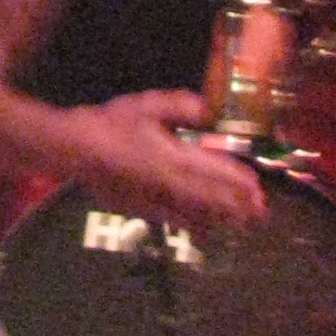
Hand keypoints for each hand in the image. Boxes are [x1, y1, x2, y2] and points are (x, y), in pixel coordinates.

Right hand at [71, 92, 268, 232]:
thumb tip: (206, 111)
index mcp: (171, 156)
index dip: (236, 181)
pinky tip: (203, 229)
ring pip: (194, 211)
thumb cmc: (111, 124)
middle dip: (236, 205)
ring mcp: (154, 199)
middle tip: (260, 215)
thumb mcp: (147, 105)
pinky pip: (174, 219)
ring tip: (241, 224)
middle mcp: (168, 182)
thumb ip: (179, 106)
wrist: (75, 149)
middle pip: (209, 196)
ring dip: (220, 218)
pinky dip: (193, 224)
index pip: (212, 171)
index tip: (257, 189)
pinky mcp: (141, 208)